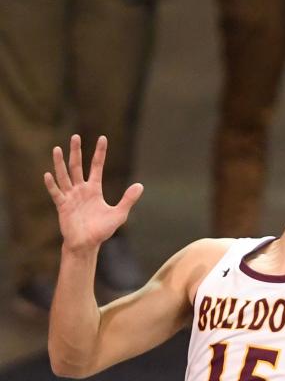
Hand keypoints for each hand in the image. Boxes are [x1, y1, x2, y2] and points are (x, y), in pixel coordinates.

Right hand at [43, 134, 142, 253]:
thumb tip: (140, 185)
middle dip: (76, 152)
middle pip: (77, 166)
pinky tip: (48, 174)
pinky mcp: (62, 206)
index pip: (96, 166)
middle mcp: (81, 189)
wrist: (87, 244)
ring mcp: (70, 196)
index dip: (100, 153)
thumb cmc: (102, 230)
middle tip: (75, 136)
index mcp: (94, 189)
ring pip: (64, 176)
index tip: (102, 138)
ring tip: (57, 148)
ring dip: (60, 163)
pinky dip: (52, 184)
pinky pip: (56, 193)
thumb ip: (128, 199)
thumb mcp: (119, 214)